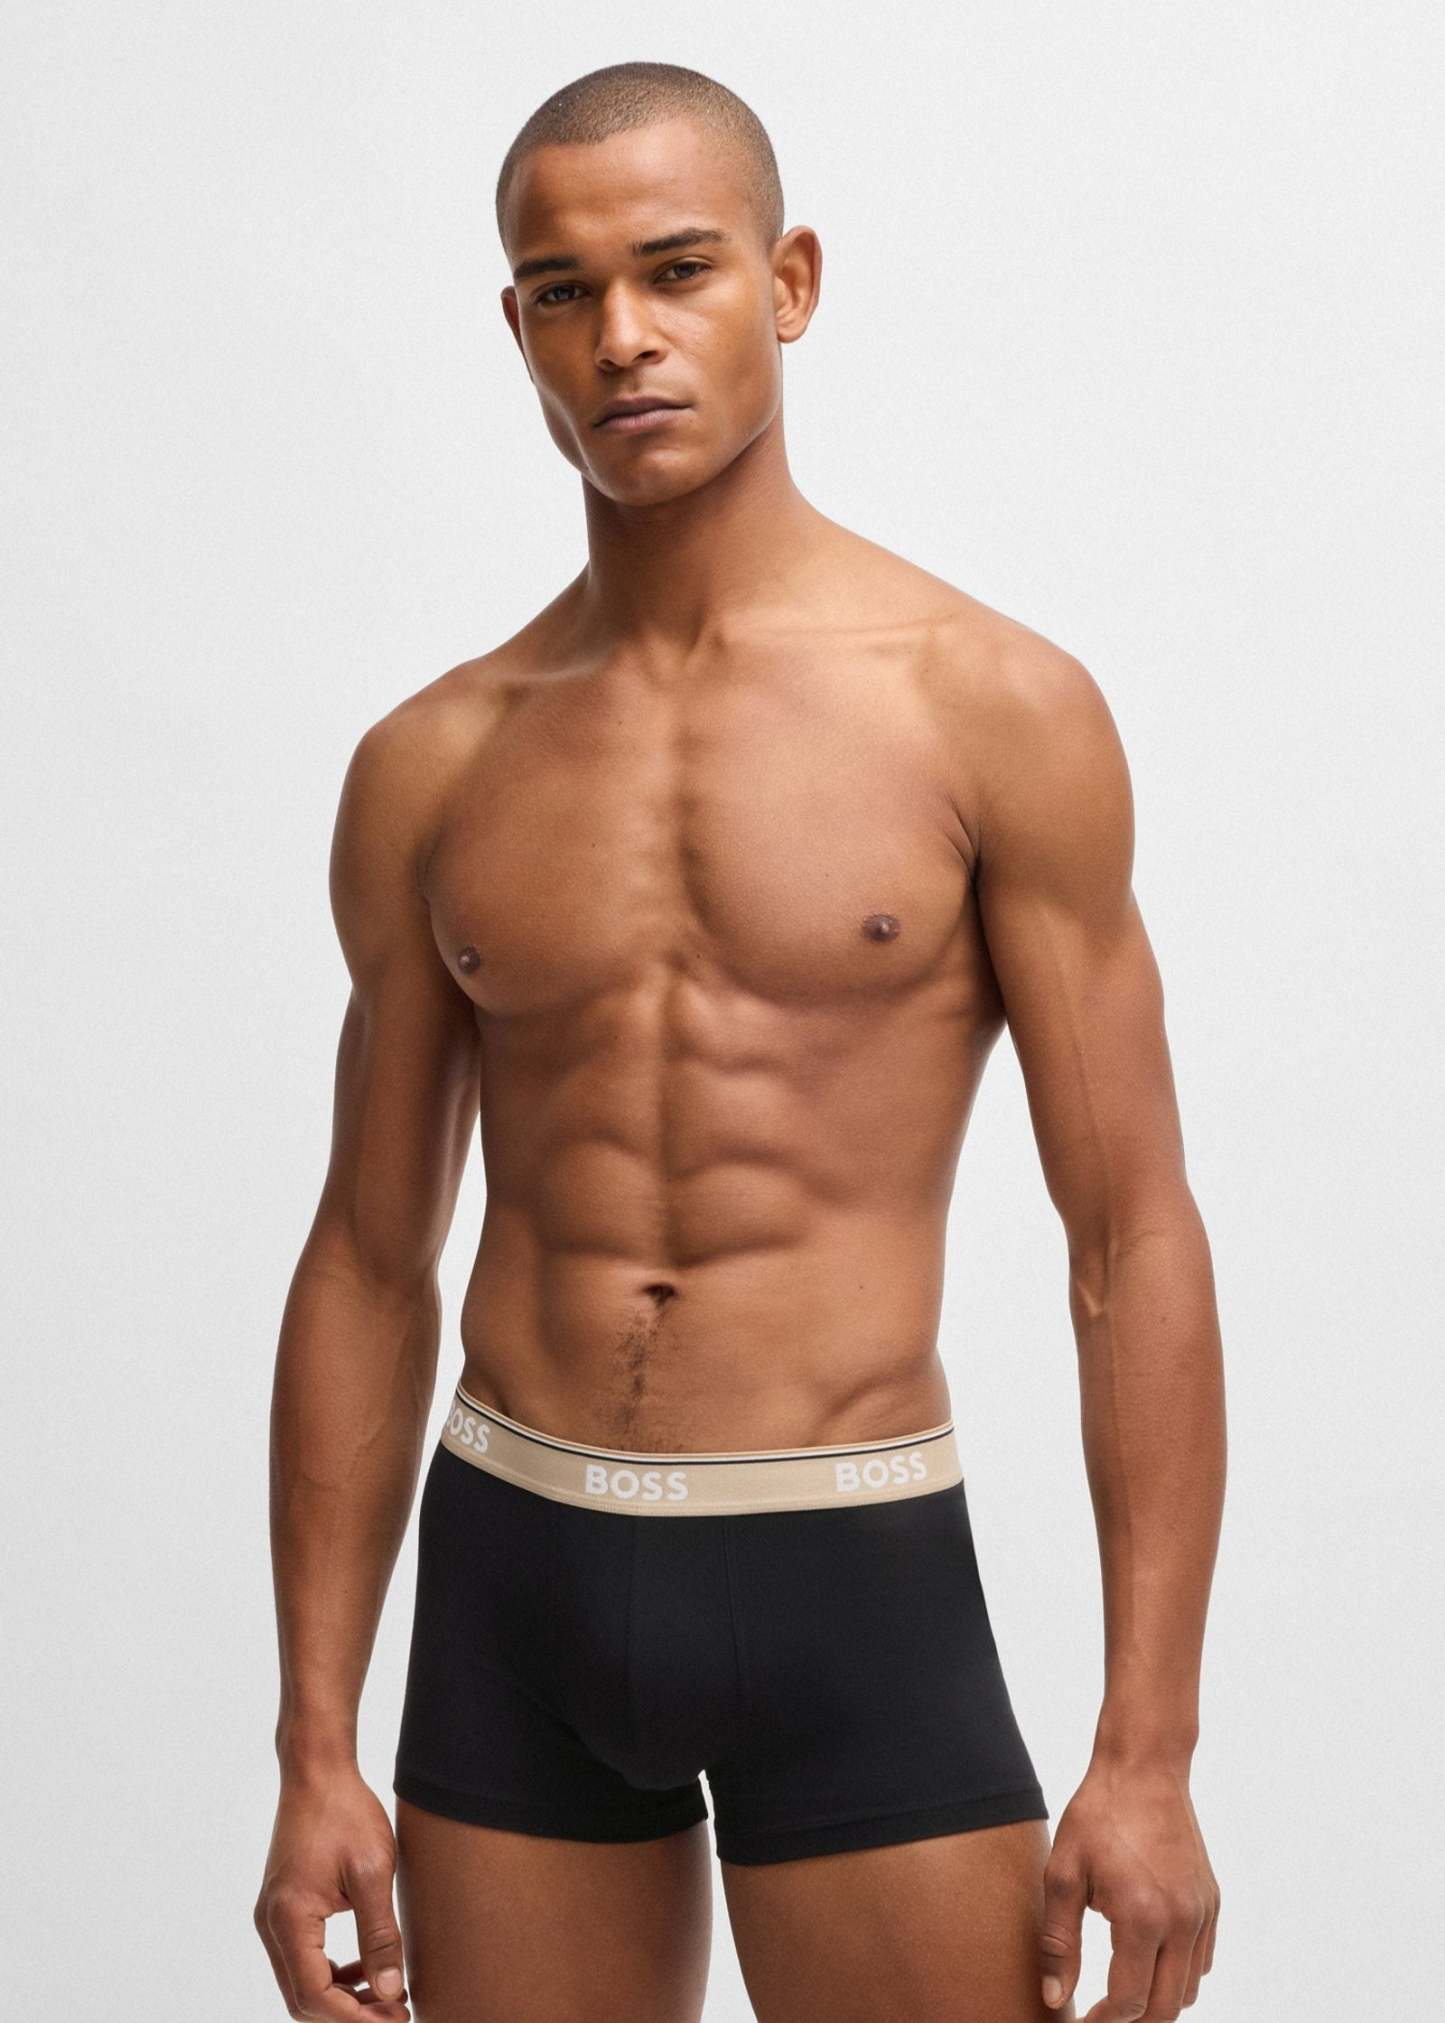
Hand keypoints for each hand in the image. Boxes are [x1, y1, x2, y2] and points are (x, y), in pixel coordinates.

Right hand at [254, 1766, 410, 2019]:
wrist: (318, 1772)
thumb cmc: (346, 1813)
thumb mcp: (372, 1873)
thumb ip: (380, 1936)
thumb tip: (391, 1992)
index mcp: (289, 1918)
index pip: (314, 1996)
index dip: (354, 2018)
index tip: (395, 2020)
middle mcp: (272, 1924)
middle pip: (302, 1999)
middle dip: (348, 2015)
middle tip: (395, 2016)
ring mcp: (274, 1917)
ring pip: (301, 1983)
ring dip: (340, 1998)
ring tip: (386, 1998)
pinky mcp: (284, 1908)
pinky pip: (302, 1959)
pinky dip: (330, 1974)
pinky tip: (364, 1969)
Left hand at [1039, 1756, 1219, 2019]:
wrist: (1144, 1767)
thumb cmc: (1097, 1814)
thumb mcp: (1064, 1872)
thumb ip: (1058, 1942)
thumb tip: (1055, 1998)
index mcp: (1142, 1916)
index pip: (1129, 2002)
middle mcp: (1182, 1921)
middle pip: (1166, 2008)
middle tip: (1101, 2018)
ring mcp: (1203, 1912)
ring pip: (1189, 1990)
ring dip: (1158, 2002)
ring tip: (1122, 1994)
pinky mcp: (1212, 1901)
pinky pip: (1203, 1960)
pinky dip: (1179, 1975)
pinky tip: (1149, 1962)